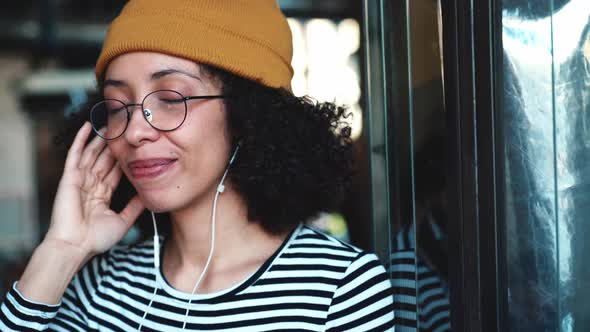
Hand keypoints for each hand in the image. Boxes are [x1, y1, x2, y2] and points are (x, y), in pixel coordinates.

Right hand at [44, 122, 143, 257]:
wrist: (76, 246)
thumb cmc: (95, 239)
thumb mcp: (123, 220)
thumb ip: (135, 207)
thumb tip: (149, 195)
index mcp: (102, 195)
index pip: (115, 171)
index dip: (124, 158)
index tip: (135, 146)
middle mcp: (91, 185)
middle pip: (105, 159)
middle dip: (113, 144)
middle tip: (124, 127)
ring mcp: (80, 180)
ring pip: (92, 153)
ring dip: (100, 138)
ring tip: (110, 122)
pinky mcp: (69, 177)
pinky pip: (75, 154)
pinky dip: (81, 139)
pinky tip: (88, 126)